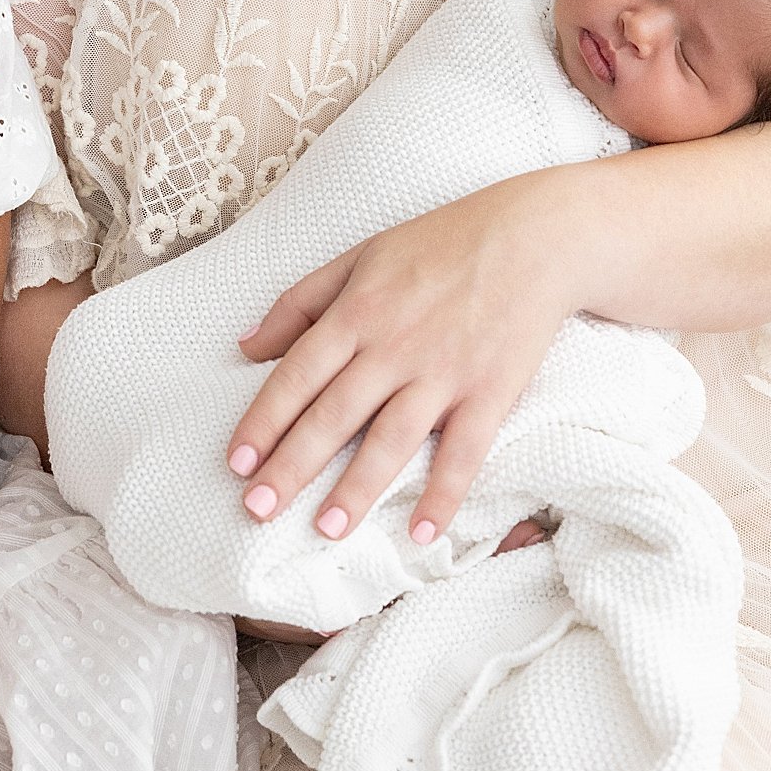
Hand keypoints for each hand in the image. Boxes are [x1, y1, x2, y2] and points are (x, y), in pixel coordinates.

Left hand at [227, 181, 576, 546]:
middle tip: (258, 509)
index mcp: (358, 312)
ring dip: (358, 488)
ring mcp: (444, 372)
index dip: (264, 420)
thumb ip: (300, 302)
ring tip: (327, 529)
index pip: (298, 374)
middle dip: (293, 465)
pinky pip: (464, 452)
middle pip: (334, 414)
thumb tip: (246, 345)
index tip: (237, 463)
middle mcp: (394, 346)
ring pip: (391, 439)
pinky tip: (423, 533)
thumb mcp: (361, 257)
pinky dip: (444, 494)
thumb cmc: (442, 244)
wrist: (534, 237)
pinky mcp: (490, 392)